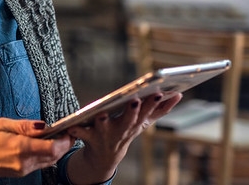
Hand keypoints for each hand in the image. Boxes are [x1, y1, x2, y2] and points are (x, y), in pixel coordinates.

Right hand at [0, 118, 75, 184]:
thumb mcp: (2, 124)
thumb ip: (25, 126)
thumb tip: (44, 125)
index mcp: (20, 148)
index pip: (53, 148)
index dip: (65, 140)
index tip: (68, 129)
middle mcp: (25, 162)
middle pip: (55, 156)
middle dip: (64, 144)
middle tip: (67, 130)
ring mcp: (24, 169)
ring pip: (50, 161)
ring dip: (57, 149)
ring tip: (57, 135)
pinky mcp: (22, 172)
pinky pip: (41, 164)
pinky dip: (48, 154)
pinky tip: (44, 144)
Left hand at [65, 92, 182, 183]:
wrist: (104, 157)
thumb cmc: (124, 131)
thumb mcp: (143, 122)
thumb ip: (161, 109)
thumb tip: (179, 94)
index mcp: (134, 123)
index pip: (146, 112)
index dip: (152, 104)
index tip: (157, 92)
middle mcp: (121, 130)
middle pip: (128, 120)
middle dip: (132, 111)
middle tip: (135, 100)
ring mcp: (104, 134)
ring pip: (104, 127)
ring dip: (103, 122)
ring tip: (102, 114)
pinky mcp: (87, 137)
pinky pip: (80, 134)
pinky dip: (75, 131)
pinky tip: (70, 127)